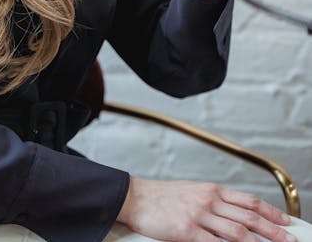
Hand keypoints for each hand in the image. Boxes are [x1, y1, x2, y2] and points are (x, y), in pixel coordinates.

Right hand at [116, 177, 295, 241]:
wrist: (136, 197)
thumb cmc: (161, 197)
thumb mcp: (192, 192)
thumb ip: (213, 203)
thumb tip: (235, 214)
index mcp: (211, 190)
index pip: (248, 200)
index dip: (270, 212)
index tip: (285, 221)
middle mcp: (208, 200)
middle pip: (248, 216)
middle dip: (273, 230)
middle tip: (289, 239)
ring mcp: (199, 215)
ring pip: (237, 231)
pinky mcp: (187, 230)